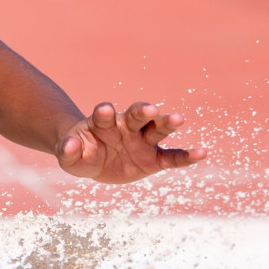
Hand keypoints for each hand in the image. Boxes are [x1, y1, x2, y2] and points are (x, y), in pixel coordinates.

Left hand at [56, 102, 207, 183]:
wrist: (91, 160)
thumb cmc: (79, 153)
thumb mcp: (69, 157)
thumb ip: (67, 151)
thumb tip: (70, 145)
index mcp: (103, 123)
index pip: (104, 115)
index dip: (104, 113)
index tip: (105, 110)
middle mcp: (126, 127)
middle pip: (136, 116)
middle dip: (142, 111)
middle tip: (149, 109)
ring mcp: (142, 141)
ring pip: (157, 130)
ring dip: (166, 124)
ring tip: (178, 119)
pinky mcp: (154, 159)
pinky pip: (172, 157)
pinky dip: (186, 156)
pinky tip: (202, 153)